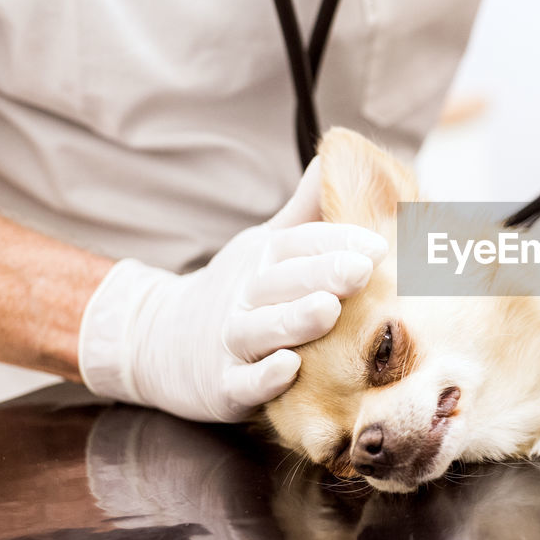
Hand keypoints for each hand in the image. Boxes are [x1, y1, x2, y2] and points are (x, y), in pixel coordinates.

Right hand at [78, 159, 385, 421]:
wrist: (161, 342)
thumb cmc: (241, 290)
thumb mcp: (268, 245)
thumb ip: (307, 208)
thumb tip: (342, 153)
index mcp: (264, 257)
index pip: (300, 242)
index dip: (338, 240)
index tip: (379, 244)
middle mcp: (246, 294)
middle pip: (283, 280)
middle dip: (323, 273)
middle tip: (362, 269)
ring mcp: (231, 340)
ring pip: (262, 329)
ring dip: (295, 320)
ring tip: (328, 310)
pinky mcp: (222, 386)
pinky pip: (243, 383)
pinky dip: (264, 377)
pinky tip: (290, 368)